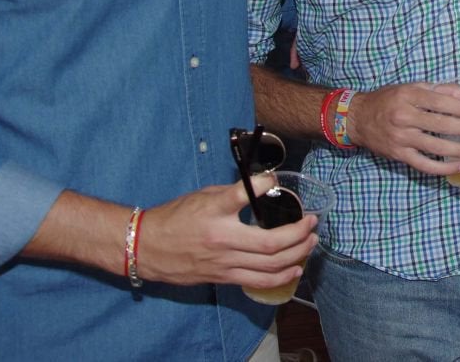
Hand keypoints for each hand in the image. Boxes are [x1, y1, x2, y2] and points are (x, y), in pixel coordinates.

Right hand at [137, 176, 317, 288]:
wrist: (146, 247)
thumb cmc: (175, 217)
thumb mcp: (203, 196)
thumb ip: (233, 194)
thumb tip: (262, 186)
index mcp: (214, 212)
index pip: (243, 194)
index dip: (265, 183)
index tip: (277, 179)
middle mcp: (222, 240)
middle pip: (270, 243)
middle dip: (299, 235)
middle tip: (313, 224)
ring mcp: (223, 263)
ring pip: (269, 267)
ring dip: (296, 256)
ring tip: (311, 244)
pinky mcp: (222, 277)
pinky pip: (256, 281)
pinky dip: (279, 277)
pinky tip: (294, 269)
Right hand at [346, 82, 459, 175]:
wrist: (358, 118)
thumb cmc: (389, 99)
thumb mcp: (413, 87)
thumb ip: (443, 90)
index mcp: (409, 96)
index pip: (441, 102)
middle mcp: (404, 117)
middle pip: (442, 125)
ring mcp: (401, 139)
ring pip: (437, 147)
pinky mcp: (399, 155)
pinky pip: (425, 165)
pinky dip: (444, 168)